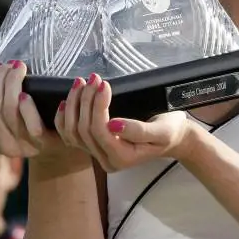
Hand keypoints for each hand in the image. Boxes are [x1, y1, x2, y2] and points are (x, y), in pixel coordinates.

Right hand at [0, 60, 65, 157]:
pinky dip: (27, 108)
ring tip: (19, 69)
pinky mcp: (45, 143)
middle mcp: (3, 146)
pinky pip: (32, 126)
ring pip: (10, 112)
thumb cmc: (28, 128)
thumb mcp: (1, 129)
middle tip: (10, 64)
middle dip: (0, 79)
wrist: (59, 145)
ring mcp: (24, 146)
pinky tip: (26, 94)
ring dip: (13, 85)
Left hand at [58, 73, 194, 171]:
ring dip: (73, 105)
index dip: (98, 106)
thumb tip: (112, 125)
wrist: (173, 137)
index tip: (104, 83)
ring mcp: (98, 155)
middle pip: (83, 130)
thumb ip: (138, 131)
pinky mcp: (94, 146)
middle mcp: (106, 160)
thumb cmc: (170, 131)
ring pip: (73, 133)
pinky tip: (66, 103)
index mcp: (122, 158)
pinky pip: (71, 136)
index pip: (100, 131)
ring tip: (81, 83)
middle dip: (85, 101)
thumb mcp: (162, 130)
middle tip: (94, 78)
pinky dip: (65, 119)